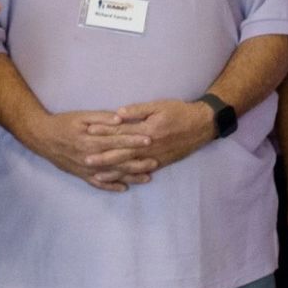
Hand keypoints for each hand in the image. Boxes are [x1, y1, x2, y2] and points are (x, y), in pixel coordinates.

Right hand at [23, 109, 153, 191]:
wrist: (42, 137)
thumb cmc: (63, 123)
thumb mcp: (81, 116)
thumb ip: (101, 118)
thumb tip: (120, 119)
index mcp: (91, 140)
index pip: (117, 141)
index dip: (133, 140)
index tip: (149, 139)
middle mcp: (90, 157)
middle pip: (118, 161)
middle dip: (138, 161)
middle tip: (156, 160)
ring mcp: (85, 169)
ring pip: (112, 175)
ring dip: (130, 177)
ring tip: (148, 177)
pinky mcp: (81, 175)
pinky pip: (98, 184)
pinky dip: (111, 187)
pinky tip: (124, 188)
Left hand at [99, 99, 217, 171]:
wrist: (202, 125)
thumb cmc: (179, 111)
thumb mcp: (159, 105)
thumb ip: (138, 110)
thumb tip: (118, 113)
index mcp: (147, 129)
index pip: (121, 131)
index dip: (104, 132)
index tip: (88, 133)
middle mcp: (149, 146)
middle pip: (122, 152)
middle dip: (103, 157)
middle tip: (85, 160)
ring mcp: (155, 157)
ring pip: (130, 166)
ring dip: (113, 171)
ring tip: (96, 175)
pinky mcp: (160, 163)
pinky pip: (142, 173)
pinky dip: (130, 178)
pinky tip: (120, 182)